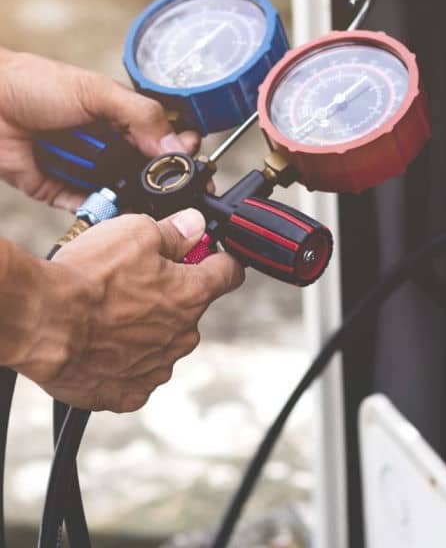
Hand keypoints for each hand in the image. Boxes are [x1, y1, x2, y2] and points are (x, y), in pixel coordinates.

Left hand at [0, 48, 197, 209]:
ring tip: (146, 205)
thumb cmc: (35, 84)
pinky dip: (101, 213)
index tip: (193, 167)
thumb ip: (141, 116)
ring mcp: (85, 169)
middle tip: (174, 193)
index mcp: (122, 118)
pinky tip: (114, 214)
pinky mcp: (60, 190)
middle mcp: (107, 145)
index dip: (180, 154)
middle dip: (160, 183)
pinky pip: (88, 208)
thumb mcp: (98, 92)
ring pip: (121, 193)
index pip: (163, 139)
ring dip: (133, 201)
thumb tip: (177, 145)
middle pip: (146, 172)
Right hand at [13, 208, 242, 411]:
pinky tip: (102, 344)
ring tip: (109, 312)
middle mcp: (183, 335)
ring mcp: (157, 367)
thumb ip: (175, 230)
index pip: (229, 273)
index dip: (218, 260)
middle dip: (170, 293)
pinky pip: (137, 374)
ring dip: (146, 328)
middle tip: (134, 280)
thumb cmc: (89, 277)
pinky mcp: (128, 393)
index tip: (207, 255)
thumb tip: (195, 224)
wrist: (43, 321)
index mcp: (192, 294)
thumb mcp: (137, 232)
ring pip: (163, 341)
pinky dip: (124, 361)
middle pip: (190, 308)